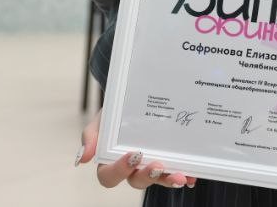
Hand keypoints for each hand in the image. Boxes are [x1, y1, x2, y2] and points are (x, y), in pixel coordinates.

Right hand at [75, 110, 197, 189]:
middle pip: (137, 181)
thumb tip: (83, 159)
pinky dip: (187, 175)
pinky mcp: (170, 160)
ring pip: (159, 179)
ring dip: (169, 180)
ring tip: (181, 176)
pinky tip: (194, 175)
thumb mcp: (102, 118)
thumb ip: (91, 135)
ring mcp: (152, 164)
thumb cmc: (116, 112)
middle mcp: (132, 167)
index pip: (109, 176)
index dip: (119, 170)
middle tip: (158, 165)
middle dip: (148, 176)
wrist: (137, 95)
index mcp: (111, 160)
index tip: (133, 155)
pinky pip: (178, 172)